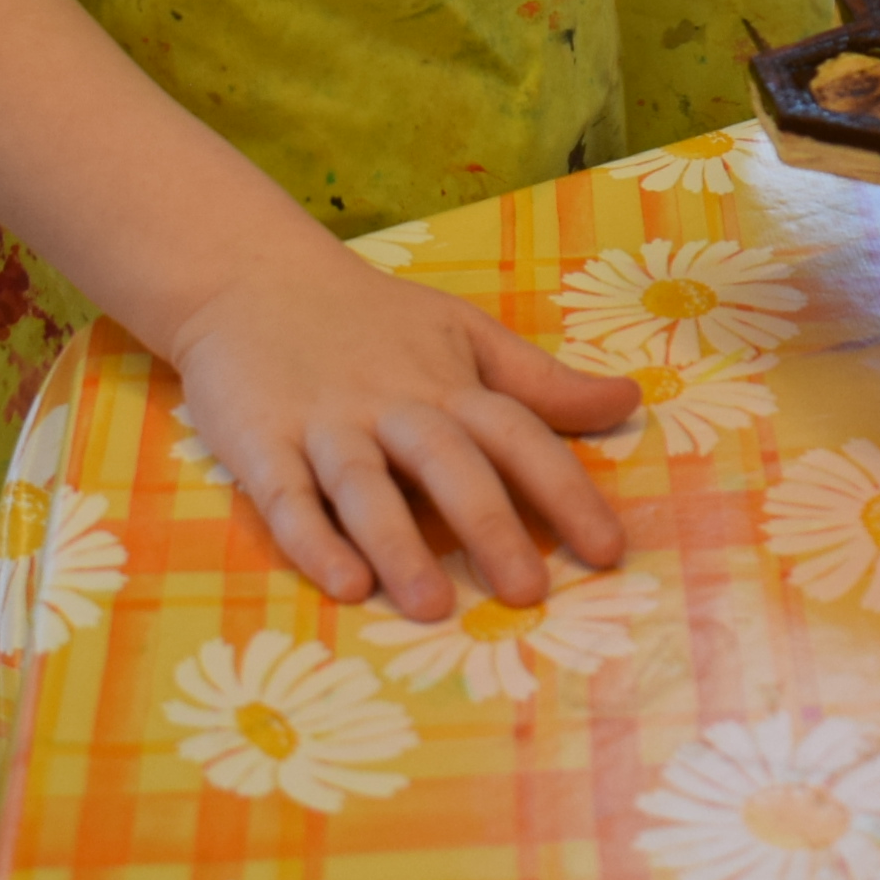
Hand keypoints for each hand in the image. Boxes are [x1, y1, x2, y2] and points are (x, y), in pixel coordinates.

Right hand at [154, 237, 637, 616]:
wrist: (250, 275)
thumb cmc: (371, 319)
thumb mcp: (462, 333)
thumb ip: (539, 381)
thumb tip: (629, 400)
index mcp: (448, 382)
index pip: (517, 435)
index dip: (566, 490)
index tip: (608, 551)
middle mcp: (392, 403)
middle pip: (447, 462)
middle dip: (489, 526)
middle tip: (528, 592)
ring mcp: (324, 424)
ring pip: (365, 485)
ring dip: (398, 543)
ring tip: (431, 605)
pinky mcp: (260, 442)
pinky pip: (285, 496)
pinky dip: (313, 539)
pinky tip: (344, 582)